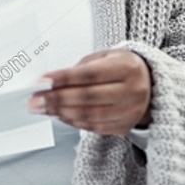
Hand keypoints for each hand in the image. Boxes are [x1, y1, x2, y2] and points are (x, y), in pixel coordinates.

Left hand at [29, 49, 152, 135]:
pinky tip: (59, 115)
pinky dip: (73, 121)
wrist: (150, 84)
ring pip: (89, 115)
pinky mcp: (124, 126)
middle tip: (35, 99)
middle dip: (56, 98)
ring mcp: (130, 111)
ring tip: (42, 108)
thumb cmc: (122, 68)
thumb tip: (49, 82)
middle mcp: (132, 91)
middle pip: (88, 97)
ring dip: (60, 112)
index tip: (42, 80)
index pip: (90, 74)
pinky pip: (93, 126)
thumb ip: (79, 69)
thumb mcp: (106, 58)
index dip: (64, 78)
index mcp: (127, 68)